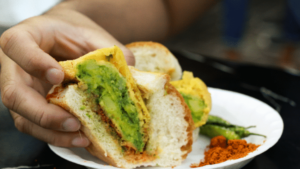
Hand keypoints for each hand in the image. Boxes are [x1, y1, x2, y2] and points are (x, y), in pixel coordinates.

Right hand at [0, 9, 134, 146]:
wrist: (63, 39)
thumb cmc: (73, 34)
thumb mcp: (90, 34)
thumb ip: (106, 49)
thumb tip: (130, 73)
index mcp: (25, 38)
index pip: (16, 46)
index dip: (34, 62)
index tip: (58, 75)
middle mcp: (15, 66)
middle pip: (13, 93)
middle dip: (43, 113)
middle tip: (73, 122)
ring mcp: (21, 89)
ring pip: (23, 117)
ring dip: (51, 132)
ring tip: (81, 138)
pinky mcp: (30, 107)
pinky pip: (36, 126)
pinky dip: (56, 136)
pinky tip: (79, 138)